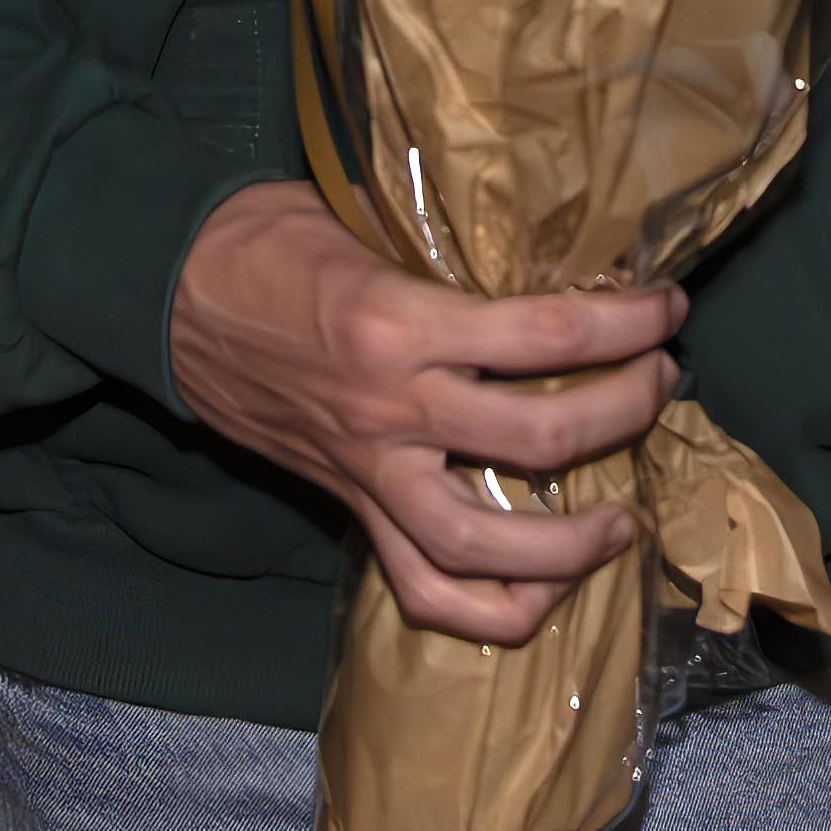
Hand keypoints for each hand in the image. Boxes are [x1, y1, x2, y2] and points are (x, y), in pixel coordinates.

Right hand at [166, 180, 681, 645]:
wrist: (163, 291)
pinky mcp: (346, 506)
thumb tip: (547, 256)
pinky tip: (541, 594)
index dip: (628, 325)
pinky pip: (421, 589)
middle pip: (540, 440)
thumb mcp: (367, 220)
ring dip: (572, 543)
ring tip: (625, 518)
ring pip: (484, 544)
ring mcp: (367, 470)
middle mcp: (393, 408)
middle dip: (626, 411)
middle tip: (663, 380)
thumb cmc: (266, 238)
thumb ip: (451, 254)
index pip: (549, 338)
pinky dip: (488, 610)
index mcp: (403, 325)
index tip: (667, 307)